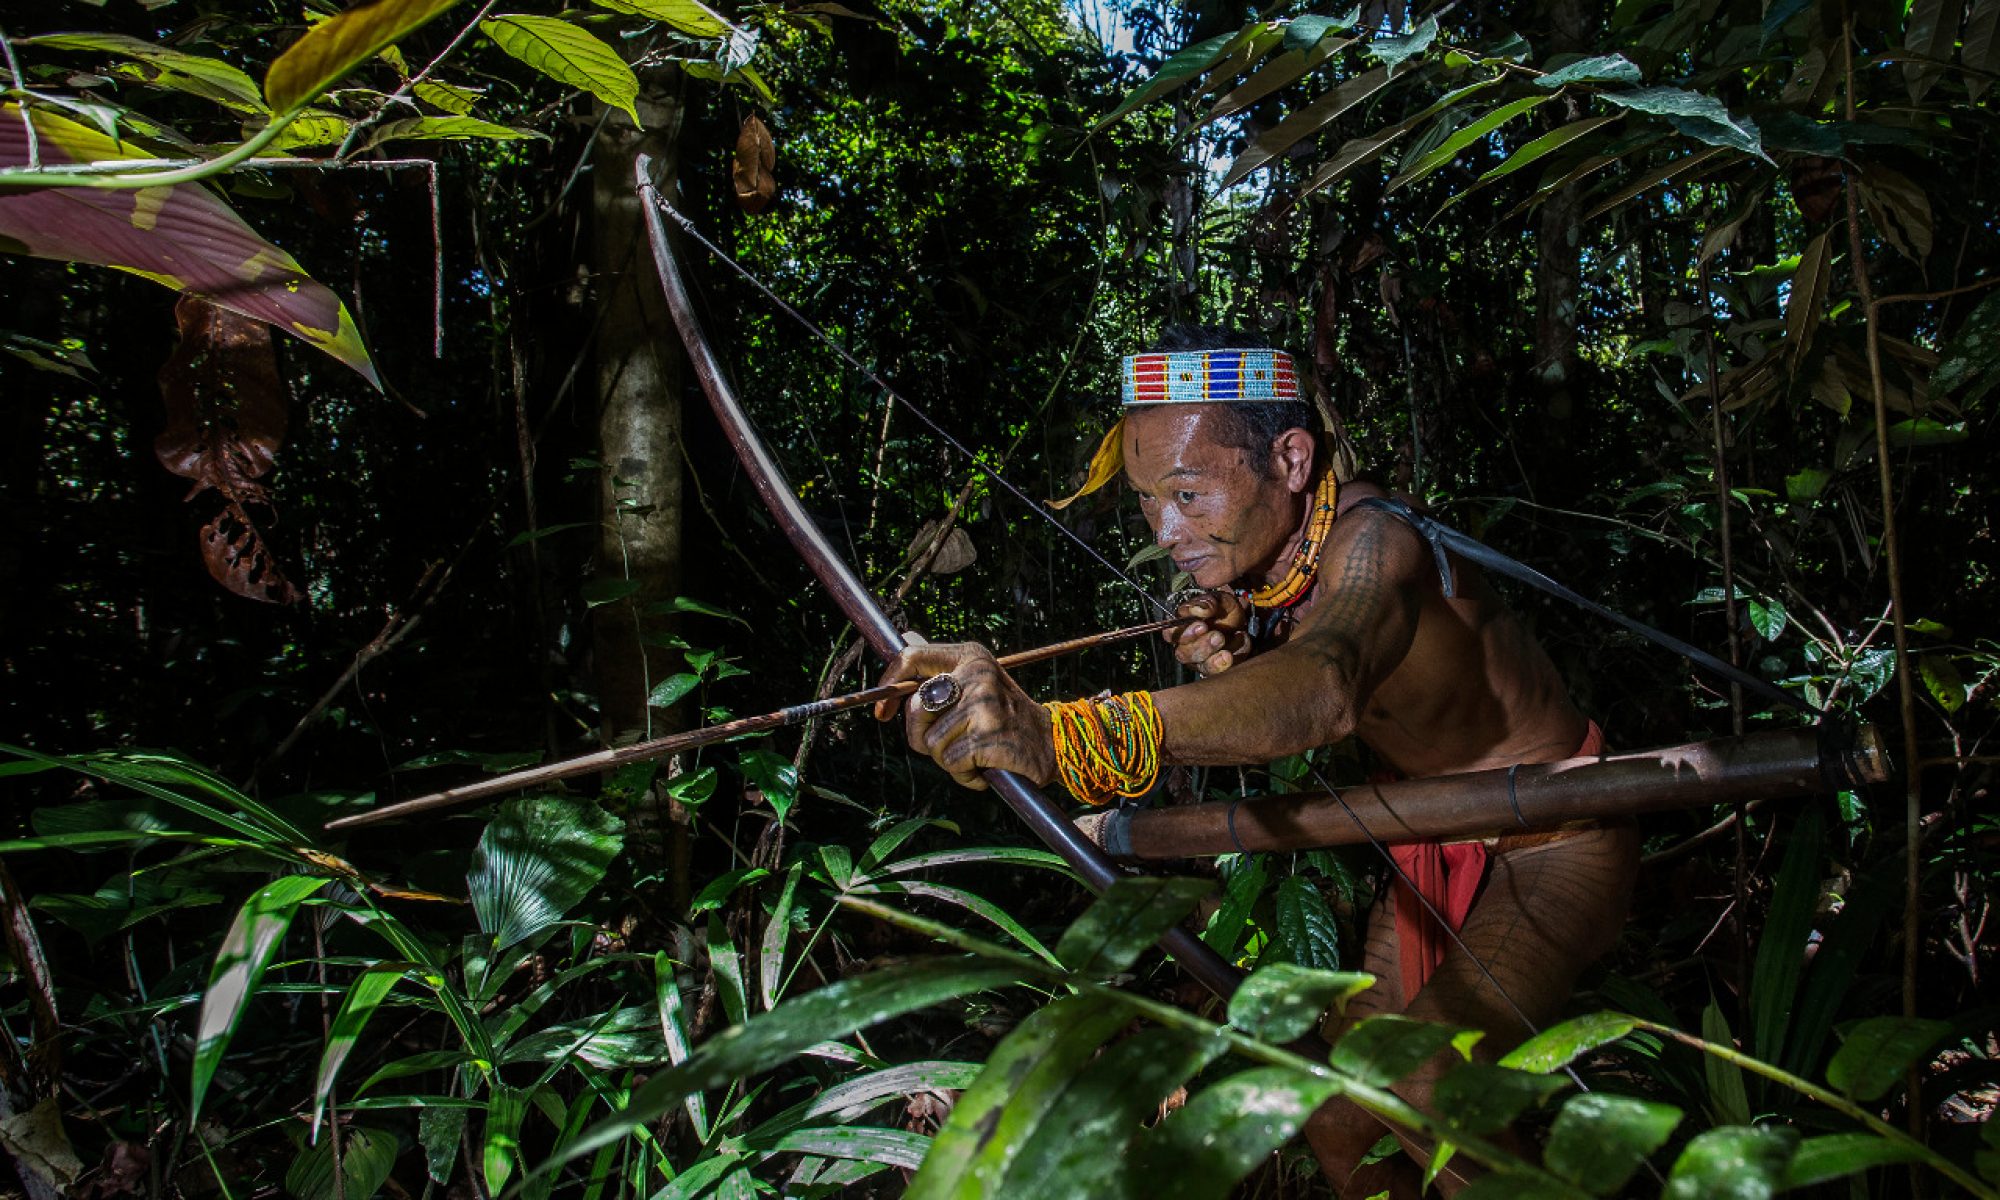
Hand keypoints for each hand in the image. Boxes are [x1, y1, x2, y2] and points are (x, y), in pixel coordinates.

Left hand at [872, 643, 1054, 789]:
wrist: (1052, 742)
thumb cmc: (1004, 715)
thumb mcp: (975, 681)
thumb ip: (939, 667)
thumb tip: (905, 635)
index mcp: (970, 656)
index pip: (911, 657)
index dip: (888, 686)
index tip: (883, 713)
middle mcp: (976, 674)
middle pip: (916, 710)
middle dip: (922, 737)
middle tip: (947, 744)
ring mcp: (983, 704)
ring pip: (932, 743)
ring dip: (948, 760)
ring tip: (975, 754)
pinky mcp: (988, 735)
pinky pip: (952, 763)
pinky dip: (964, 775)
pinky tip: (984, 767)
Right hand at [1167, 590, 1251, 675]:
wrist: (1243, 622)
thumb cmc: (1224, 610)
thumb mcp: (1219, 600)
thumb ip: (1208, 603)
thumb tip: (1198, 610)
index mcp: (1181, 627)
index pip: (1170, 634)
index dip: (1183, 632)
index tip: (1202, 625)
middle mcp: (1187, 646)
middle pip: (1183, 654)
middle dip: (1201, 645)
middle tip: (1218, 635)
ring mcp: (1200, 660)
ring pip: (1198, 665)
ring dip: (1212, 657)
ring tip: (1224, 645)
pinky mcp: (1214, 669)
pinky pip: (1215, 672)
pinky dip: (1222, 664)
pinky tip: (1229, 656)